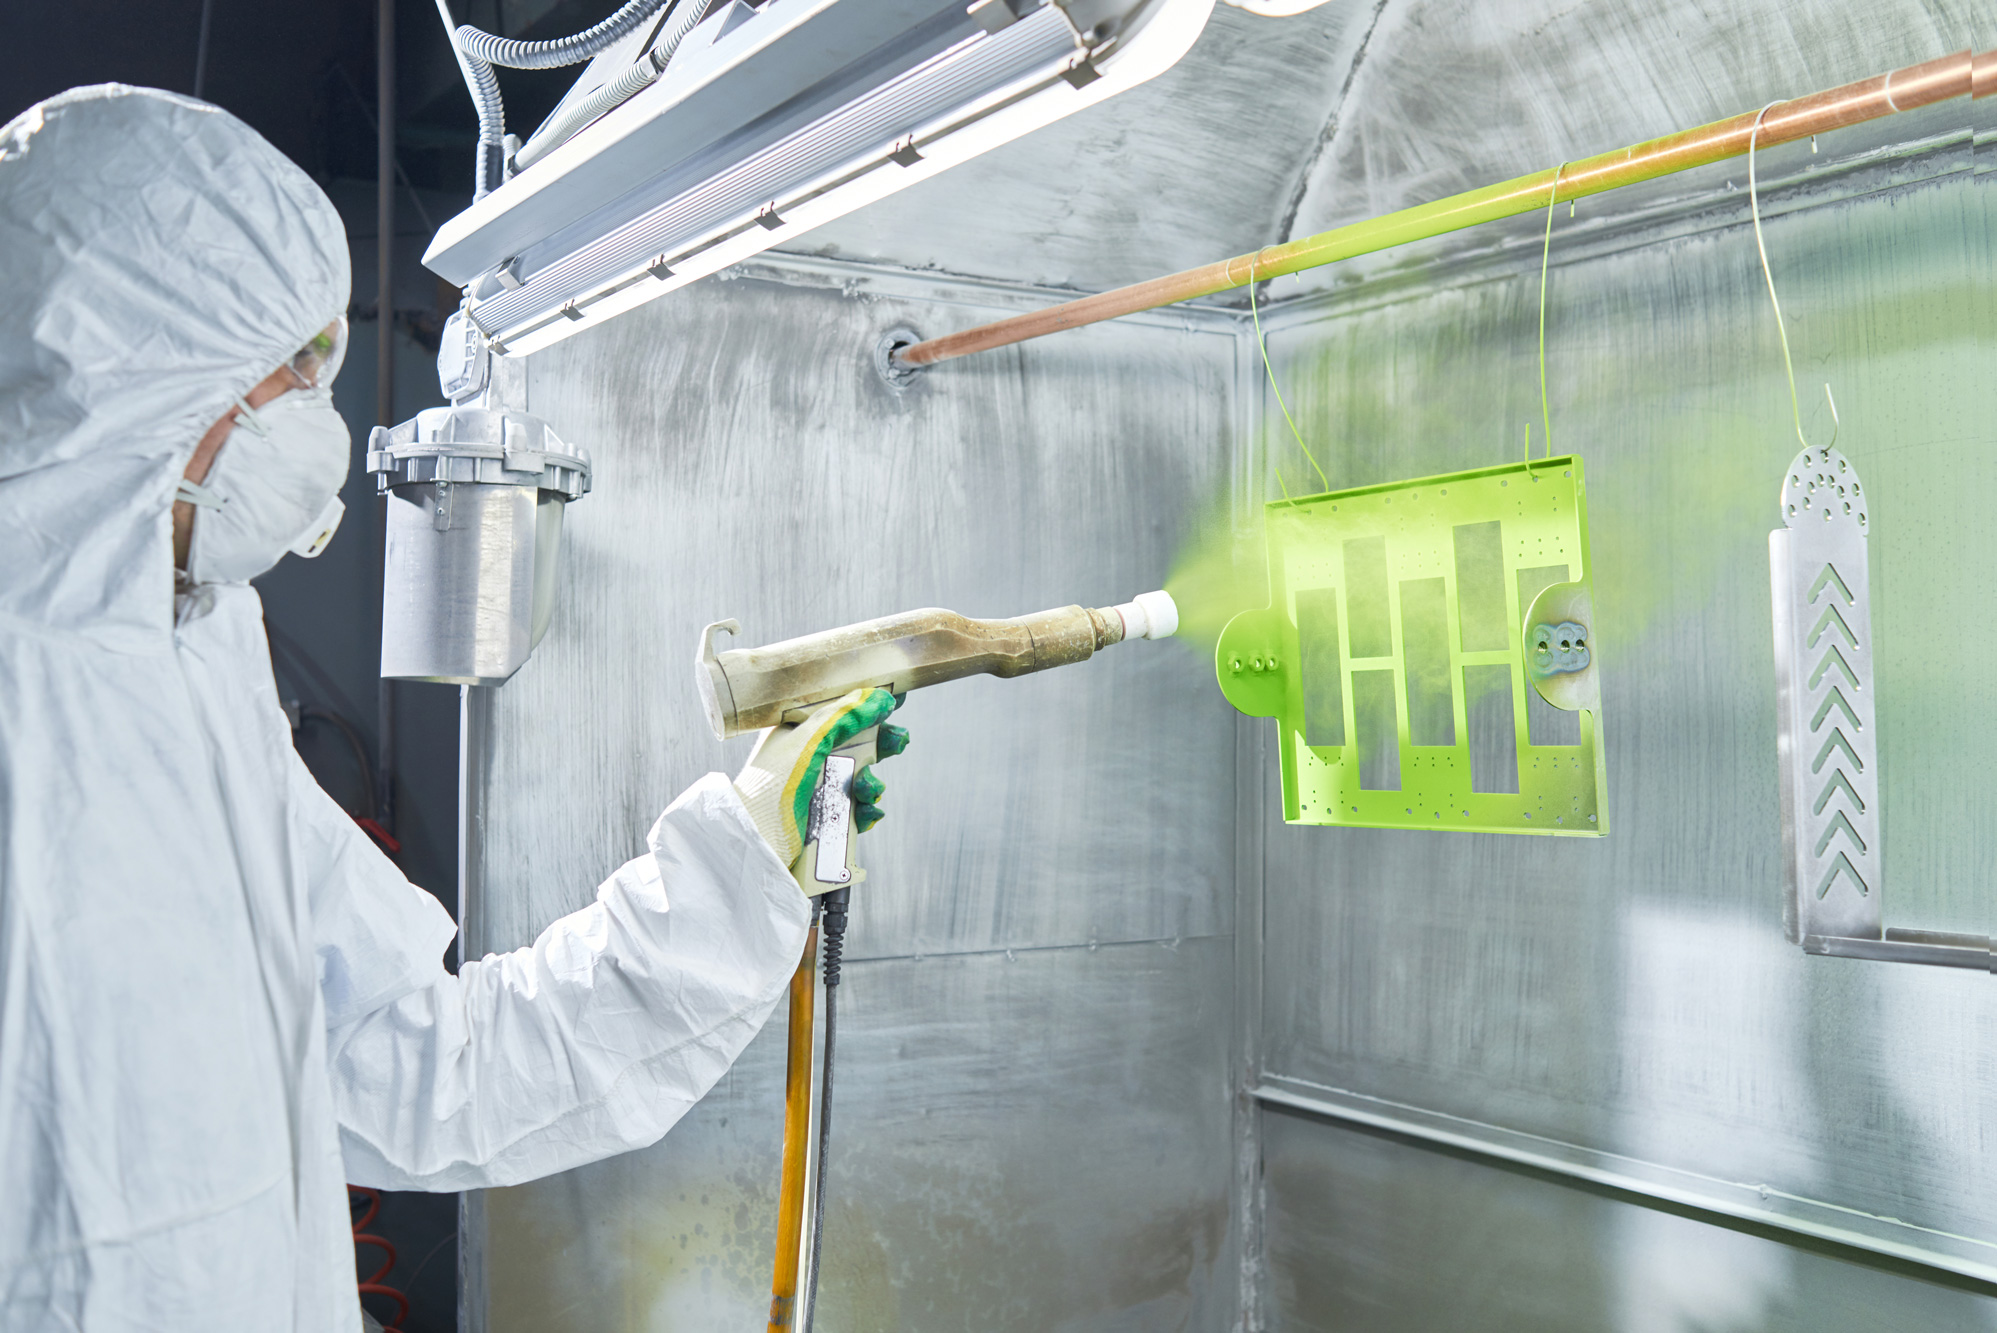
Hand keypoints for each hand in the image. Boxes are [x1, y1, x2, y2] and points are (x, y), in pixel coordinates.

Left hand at [732, 688, 908, 866]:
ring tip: (868, 790)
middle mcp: (810, 756)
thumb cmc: (771, 784)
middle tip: (898, 742)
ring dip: (873, 783)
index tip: (894, 700)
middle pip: (858, 742)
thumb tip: (880, 698)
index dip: (867, 705)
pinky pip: (859, 808)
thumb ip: (845, 716)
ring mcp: (819, 787)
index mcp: (799, 732)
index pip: (839, 710)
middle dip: (882, 743)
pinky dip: (868, 810)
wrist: (759, 836)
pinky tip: (867, 812)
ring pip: (862, 776)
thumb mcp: (809, 740)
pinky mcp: (826, 815)